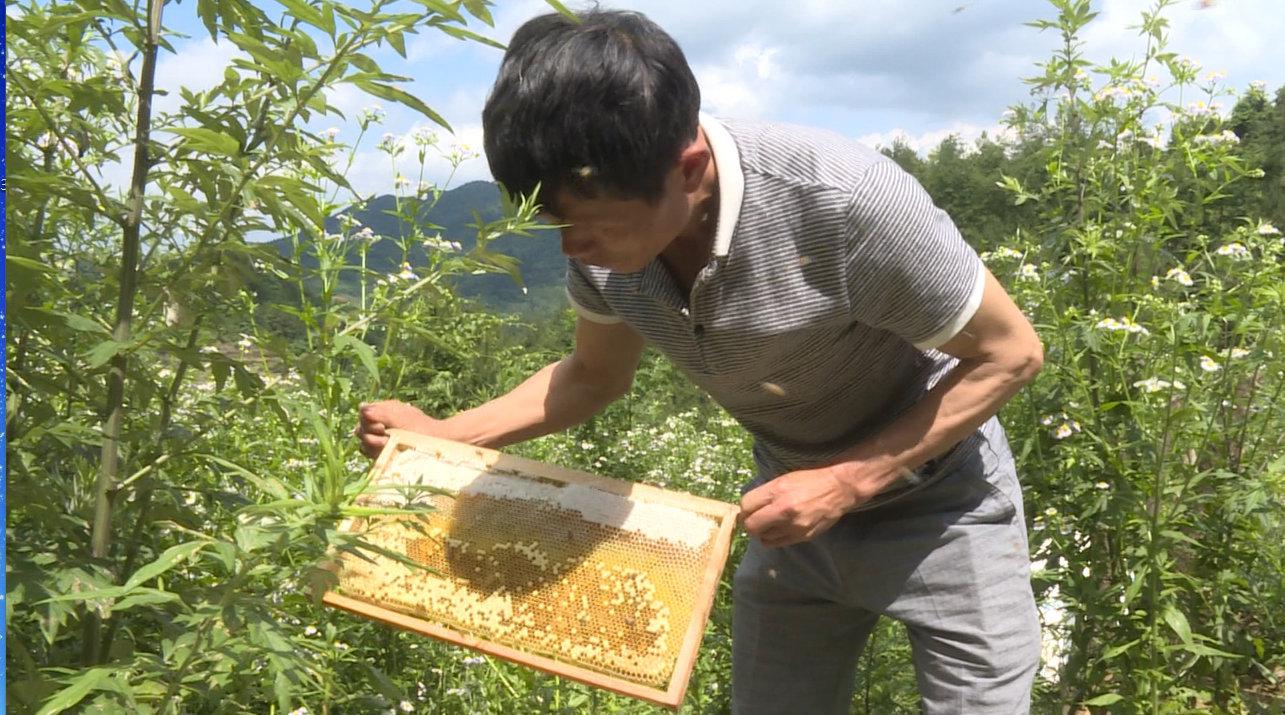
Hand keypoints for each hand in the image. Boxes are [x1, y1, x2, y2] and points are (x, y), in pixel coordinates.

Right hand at [355, 400, 441, 457]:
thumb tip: (361, 407)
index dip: (367, 420)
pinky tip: (388, 451)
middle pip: (360, 429)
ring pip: (364, 443)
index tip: (381, 426)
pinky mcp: (384, 453)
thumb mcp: (398, 416)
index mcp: (383, 412)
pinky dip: (377, 452)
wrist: (435, 443)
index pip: (363, 414)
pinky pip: (370, 453)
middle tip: (386, 434)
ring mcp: (381, 440)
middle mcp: (380, 425)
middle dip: (370, 433)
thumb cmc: (419, 426)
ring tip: (389, 444)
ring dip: (375, 443)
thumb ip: (379, 412)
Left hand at [739, 466, 872, 548]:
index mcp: (777, 491)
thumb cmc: (810, 480)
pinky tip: (779, 529)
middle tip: (755, 519)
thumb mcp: (784, 479)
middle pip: (751, 526)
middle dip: (750, 523)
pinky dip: (773, 538)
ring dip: (762, 532)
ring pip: (763, 538)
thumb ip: (765, 493)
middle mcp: (783, 510)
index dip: (744, 509)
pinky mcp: (802, 536)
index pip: (745, 506)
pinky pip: (777, 543)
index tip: (749, 509)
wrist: (839, 489)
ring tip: (770, 524)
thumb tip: (748, 507)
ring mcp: (793, 526)